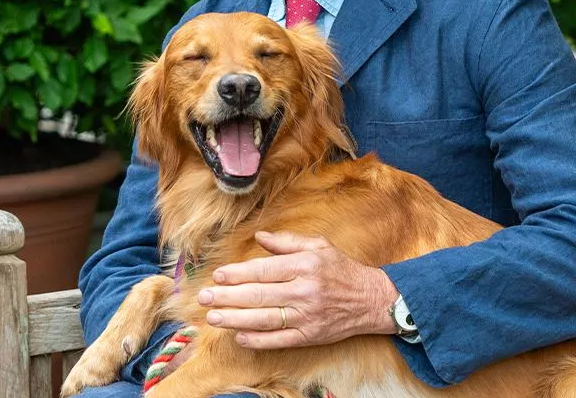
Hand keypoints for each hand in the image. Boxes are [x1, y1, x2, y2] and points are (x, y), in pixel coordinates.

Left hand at [197, 231, 399, 348]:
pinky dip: (256, 339)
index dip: (238, 273)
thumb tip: (259, 236)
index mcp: (305, 265)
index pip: (264, 270)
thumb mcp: (318, 246)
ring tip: (213, 317)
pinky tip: (238, 336)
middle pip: (258, 295)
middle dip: (227, 297)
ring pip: (264, 319)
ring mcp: (306, 315)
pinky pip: (278, 340)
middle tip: (204, 297)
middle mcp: (304, 290)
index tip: (218, 275)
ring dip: (234, 319)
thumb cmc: (341, 269)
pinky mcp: (309, 335)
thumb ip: (287, 241)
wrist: (371, 300)